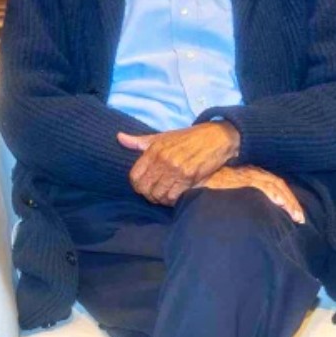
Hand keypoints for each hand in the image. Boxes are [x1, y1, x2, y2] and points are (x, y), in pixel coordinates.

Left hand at [116, 122, 240, 204]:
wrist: (217, 137)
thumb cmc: (188, 137)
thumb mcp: (162, 136)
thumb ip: (140, 141)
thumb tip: (119, 137)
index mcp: (154, 149)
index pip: (135, 175)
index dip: (137, 185)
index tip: (144, 186)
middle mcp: (163, 159)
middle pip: (145, 188)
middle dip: (148, 194)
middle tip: (155, 194)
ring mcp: (176, 168)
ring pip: (158, 195)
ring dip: (161, 199)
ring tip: (166, 195)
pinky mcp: (190, 176)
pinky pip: (174, 196)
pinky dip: (173, 200)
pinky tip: (176, 195)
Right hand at [199, 165, 304, 221]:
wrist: (191, 167)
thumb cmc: (203, 178)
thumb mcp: (221, 186)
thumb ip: (233, 193)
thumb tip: (240, 208)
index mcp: (249, 173)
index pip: (273, 184)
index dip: (285, 196)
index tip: (293, 211)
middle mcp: (251, 171)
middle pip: (278, 185)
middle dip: (291, 201)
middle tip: (300, 218)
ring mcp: (248, 174)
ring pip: (275, 186)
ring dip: (288, 201)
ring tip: (297, 217)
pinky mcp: (242, 178)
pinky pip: (262, 186)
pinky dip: (273, 194)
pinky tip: (280, 203)